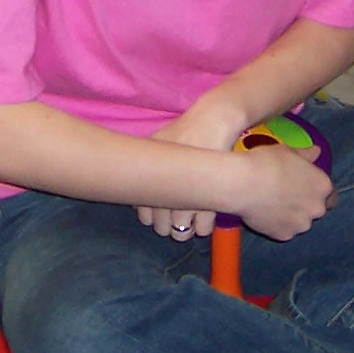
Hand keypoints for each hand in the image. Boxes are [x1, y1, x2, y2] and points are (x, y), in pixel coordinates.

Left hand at [135, 105, 243, 239]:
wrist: (213, 120)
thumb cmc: (185, 130)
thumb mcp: (158, 143)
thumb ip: (148, 165)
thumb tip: (140, 192)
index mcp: (150, 177)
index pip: (144, 215)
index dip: (153, 220)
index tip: (161, 215)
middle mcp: (165, 190)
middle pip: (162, 227)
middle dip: (169, 229)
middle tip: (177, 221)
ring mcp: (187, 195)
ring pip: (181, 230)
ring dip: (185, 231)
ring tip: (190, 225)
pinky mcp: (210, 198)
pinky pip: (203, 225)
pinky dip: (203, 227)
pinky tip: (204, 222)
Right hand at [229, 143, 334, 240]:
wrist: (242, 184)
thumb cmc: (267, 162)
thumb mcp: (288, 151)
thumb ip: (306, 155)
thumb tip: (317, 151)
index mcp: (322, 186)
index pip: (330, 194)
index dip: (317, 191)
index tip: (306, 187)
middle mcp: (316, 208)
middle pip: (315, 209)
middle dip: (304, 204)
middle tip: (285, 194)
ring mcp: (301, 225)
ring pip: (300, 222)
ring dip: (291, 216)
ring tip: (272, 204)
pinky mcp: (284, 236)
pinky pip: (284, 230)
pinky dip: (277, 224)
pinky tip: (264, 213)